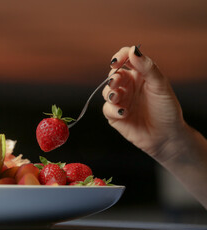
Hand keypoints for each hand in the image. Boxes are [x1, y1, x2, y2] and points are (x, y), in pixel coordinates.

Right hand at [102, 46, 184, 161]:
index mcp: (139, 75)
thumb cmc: (166, 109)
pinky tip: (123, 113)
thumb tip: (133, 50)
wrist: (167, 136)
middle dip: (112, 78)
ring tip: (117, 98)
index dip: (119, 57)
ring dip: (110, 93)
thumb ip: (147, 67)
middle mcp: (128, 86)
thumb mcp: (160, 85)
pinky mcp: (115, 115)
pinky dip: (113, 109)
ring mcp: (121, 100)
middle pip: (113, 75)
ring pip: (107, 91)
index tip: (116, 61)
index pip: (125, 59)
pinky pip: (107, 109)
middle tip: (116, 82)